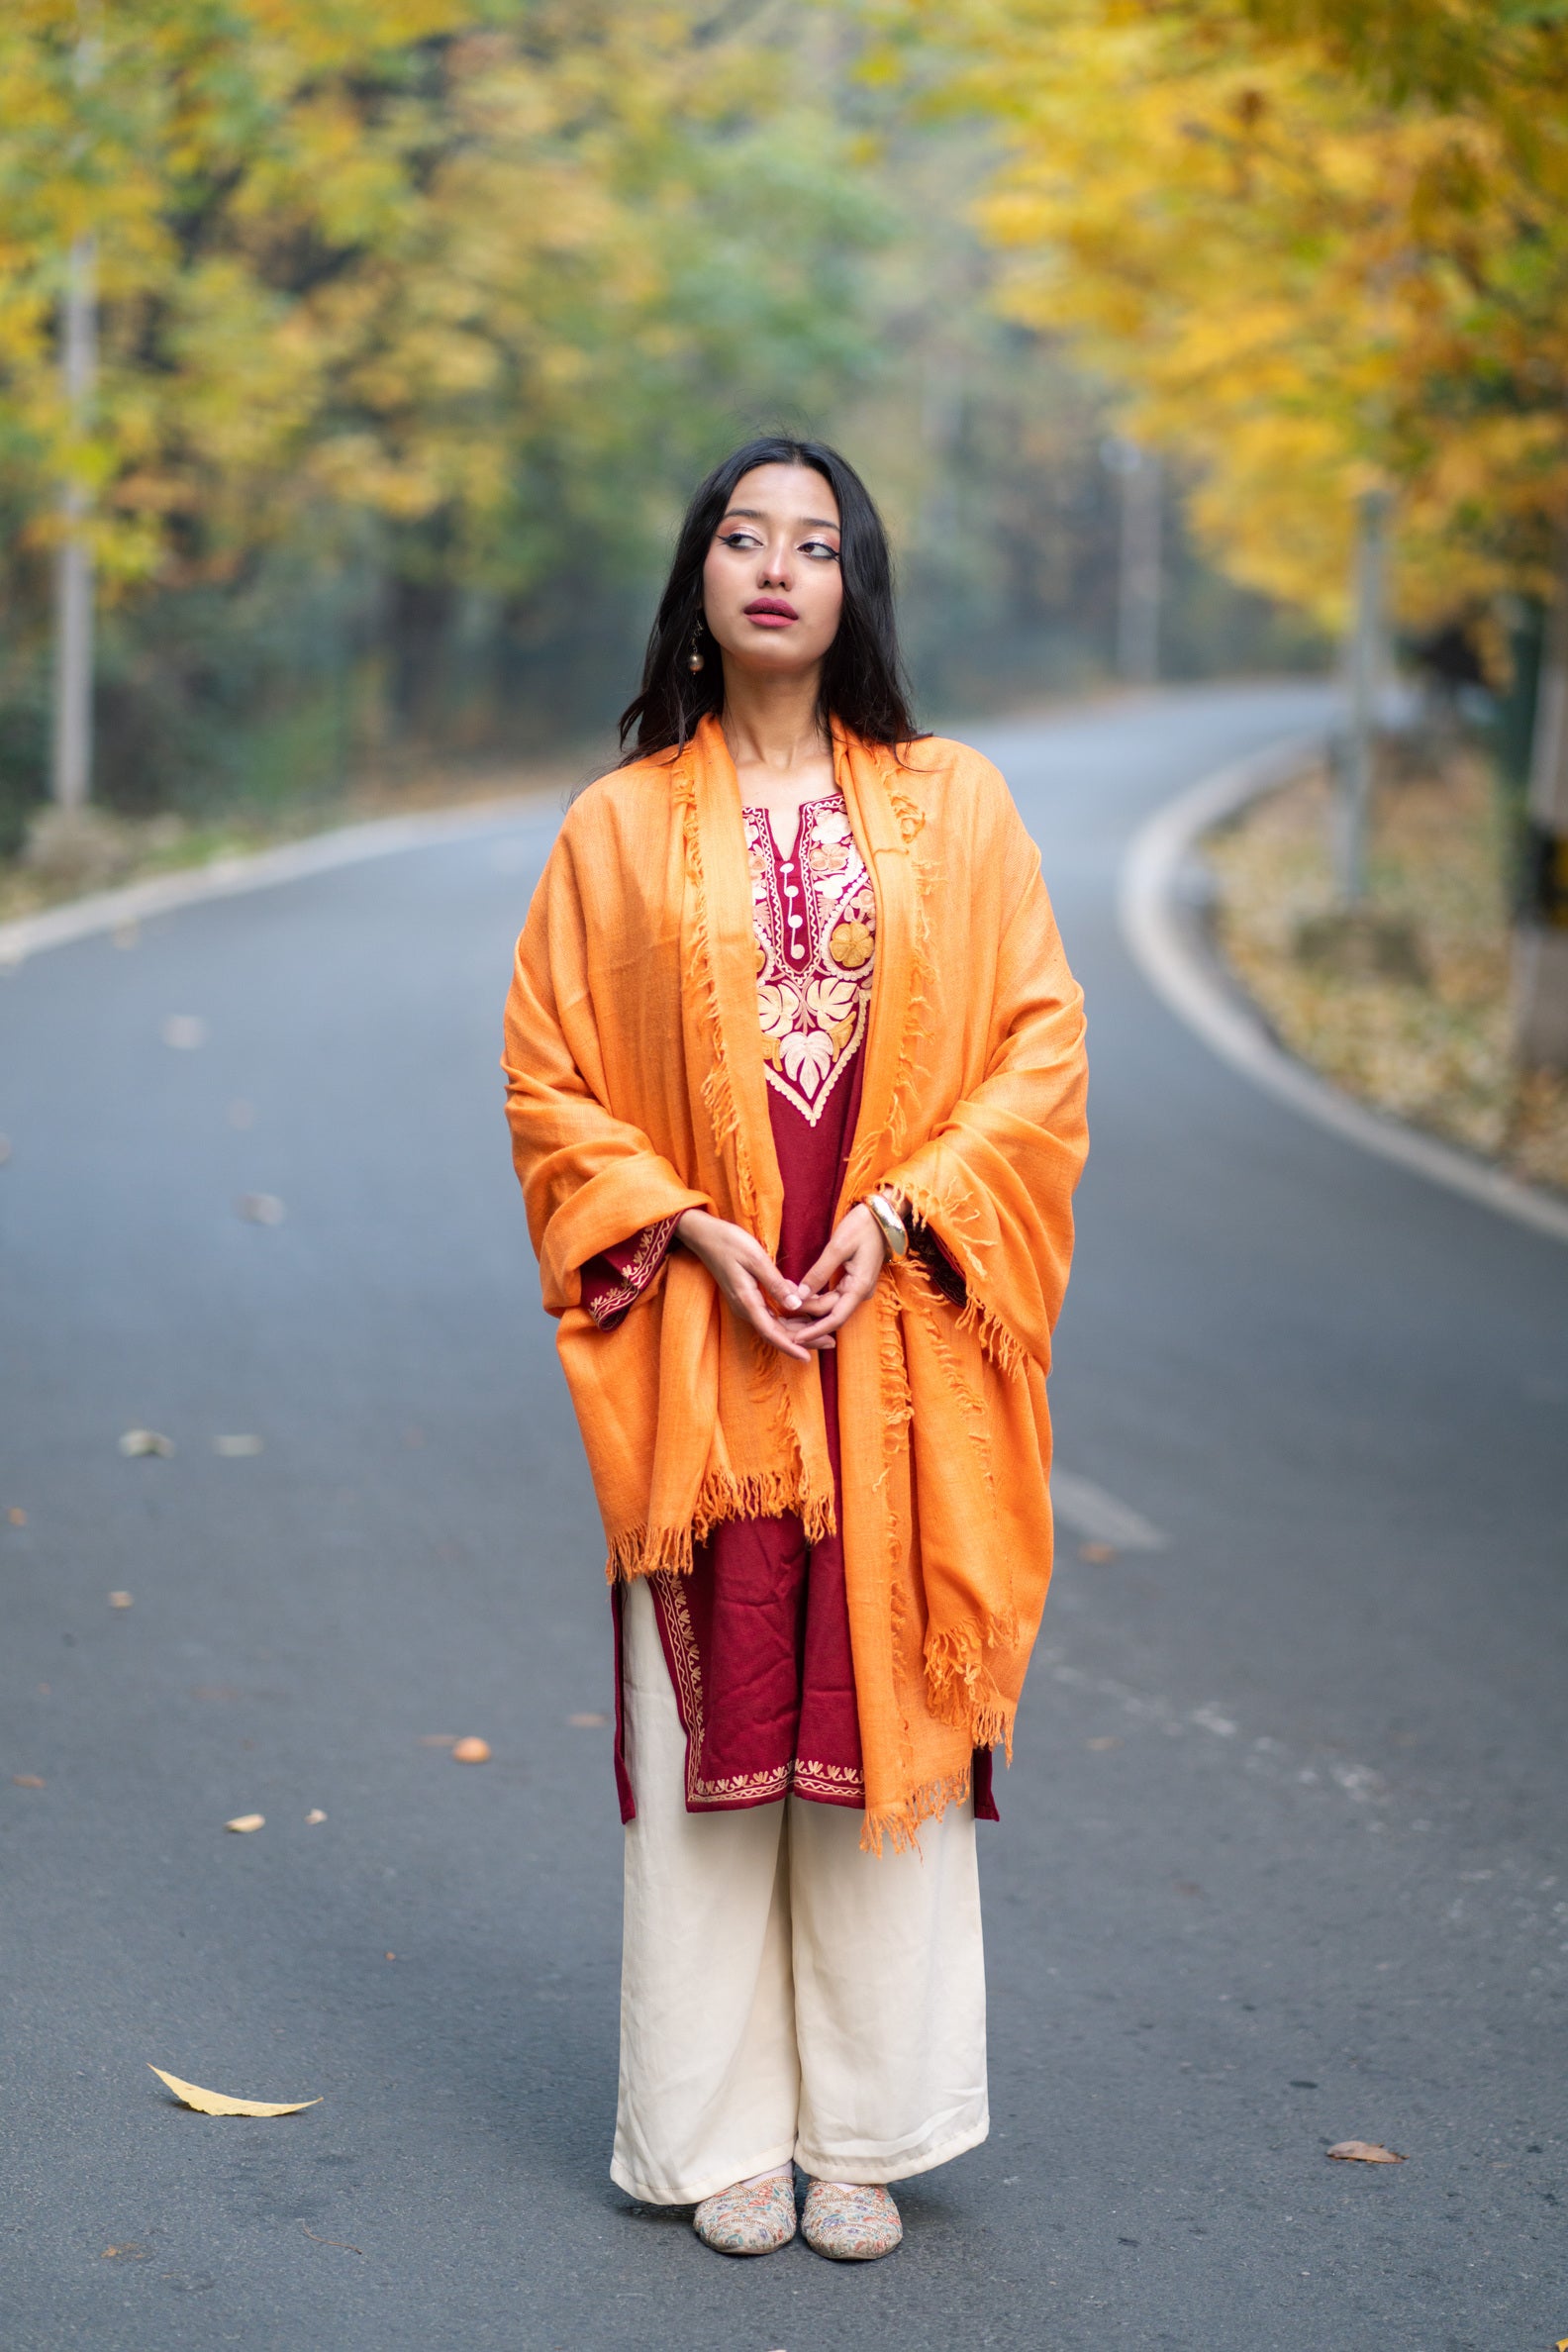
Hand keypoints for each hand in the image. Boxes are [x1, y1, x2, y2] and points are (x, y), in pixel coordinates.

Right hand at [675, 1209, 835, 1364]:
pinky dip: (789, 1320)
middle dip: (803, 1341)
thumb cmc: (729, 1243)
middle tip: (830, 1342)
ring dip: (798, 1332)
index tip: (808, 1359)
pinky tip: (804, 1316)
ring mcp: (746, 1304)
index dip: (790, 1347)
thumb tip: (795, 1306)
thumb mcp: (755, 1259)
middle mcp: (746, 1308)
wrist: (705, 1236)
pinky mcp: (748, 1297)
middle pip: (776, 1334)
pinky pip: (770, 1316)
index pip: (771, 1333)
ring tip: (823, 1333)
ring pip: (774, 1326)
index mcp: (747, 1301)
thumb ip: (775, 1283)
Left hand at [793, 1202, 888, 1345]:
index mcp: (859, 1287)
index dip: (815, 1331)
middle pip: (830, 1313)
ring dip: (809, 1307)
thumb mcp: (838, 1247)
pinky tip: (799, 1294)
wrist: (882, 1215)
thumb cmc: (863, 1227)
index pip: (835, 1319)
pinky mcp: (852, 1281)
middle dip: (806, 1316)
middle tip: (780, 1314)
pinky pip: (832, 1296)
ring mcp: (857, 1287)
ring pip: (830, 1306)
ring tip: (785, 1303)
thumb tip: (801, 1294)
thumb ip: (819, 1272)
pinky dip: (815, 1297)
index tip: (796, 1339)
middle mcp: (860, 1292)